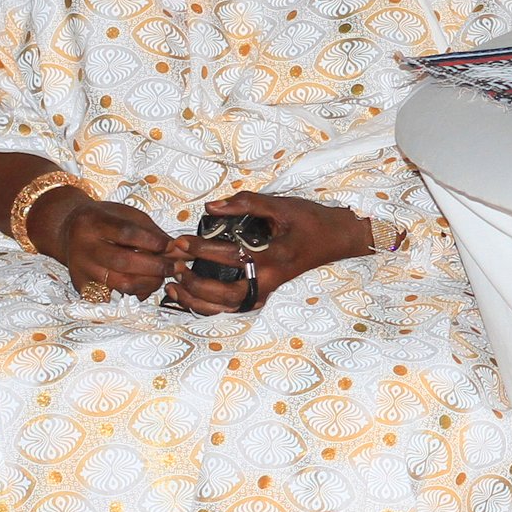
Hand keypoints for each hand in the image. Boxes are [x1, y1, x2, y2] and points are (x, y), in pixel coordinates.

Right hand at [32, 188, 170, 300]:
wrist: (68, 230)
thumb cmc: (105, 220)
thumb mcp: (128, 216)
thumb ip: (153, 233)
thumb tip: (180, 250)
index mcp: (93, 222)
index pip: (127, 234)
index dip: (153, 242)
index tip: (172, 246)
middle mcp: (83, 247)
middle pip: (124, 261)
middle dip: (156, 267)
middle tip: (176, 267)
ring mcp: (81, 269)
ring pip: (120, 283)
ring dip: (149, 283)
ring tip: (163, 276)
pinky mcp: (82, 286)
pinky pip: (114, 296)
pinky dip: (134, 293)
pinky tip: (146, 285)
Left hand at [160, 193, 370, 316]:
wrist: (337, 239)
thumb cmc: (311, 220)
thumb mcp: (282, 205)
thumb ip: (247, 203)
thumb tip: (210, 207)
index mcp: (274, 257)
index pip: (231, 256)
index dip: (202, 249)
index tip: (180, 241)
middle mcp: (270, 281)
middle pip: (225, 294)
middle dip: (195, 282)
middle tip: (175, 265)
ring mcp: (267, 291)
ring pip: (226, 307)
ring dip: (197, 300)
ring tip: (175, 285)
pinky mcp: (264, 294)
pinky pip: (232, 308)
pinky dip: (209, 307)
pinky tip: (190, 297)